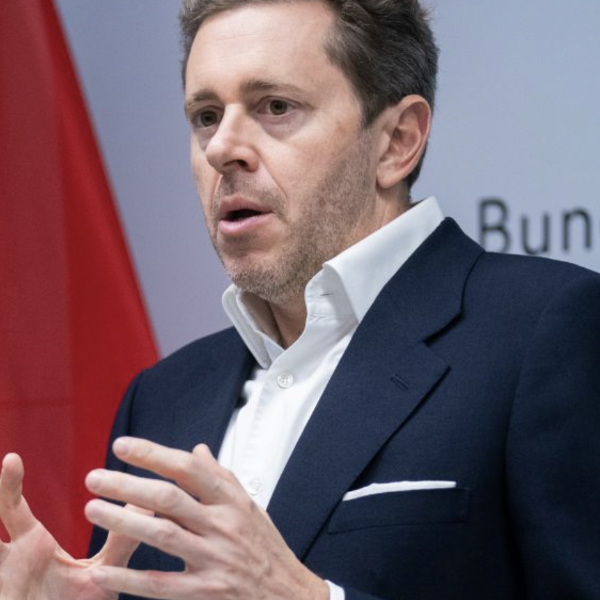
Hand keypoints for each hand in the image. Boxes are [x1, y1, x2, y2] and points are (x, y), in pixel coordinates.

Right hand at [0, 453, 142, 599]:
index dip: (8, 484)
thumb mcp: (100, 573)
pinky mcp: (2, 595)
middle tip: (1, 465)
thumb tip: (151, 507)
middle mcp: (8, 560)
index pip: (12, 508)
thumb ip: (123, 541)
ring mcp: (0, 580)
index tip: (10, 457)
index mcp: (30, 546)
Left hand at [84, 438, 328, 599]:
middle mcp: (222, 525)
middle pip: (169, 498)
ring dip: (122, 522)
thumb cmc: (265, 548)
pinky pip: (160, 584)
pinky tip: (104, 571)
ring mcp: (213, 559)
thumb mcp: (249, 506)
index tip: (123, 446)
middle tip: (96, 477)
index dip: (154, 454)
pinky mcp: (205, 592)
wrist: (288, 595)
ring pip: (161, 535)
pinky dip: (129, 578)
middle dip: (128, 484)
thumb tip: (198, 450)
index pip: (189, 468)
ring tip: (93, 509)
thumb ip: (221, 477)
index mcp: (232, 501)